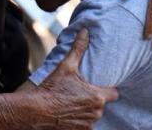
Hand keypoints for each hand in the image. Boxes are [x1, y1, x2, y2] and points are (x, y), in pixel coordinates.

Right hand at [0, 28, 117, 129]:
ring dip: (86, 110)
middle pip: (102, 104)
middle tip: (80, 91)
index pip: (114, 93)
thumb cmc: (53, 88)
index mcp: (97, 96)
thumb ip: (78, 48)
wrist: (37, 110)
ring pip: (93, 114)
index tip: (99, 85)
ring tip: (73, 102)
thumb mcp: (66, 66)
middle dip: (93, 98)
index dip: (108, 88)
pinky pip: (84, 124)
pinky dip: (79, 119)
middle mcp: (96, 112)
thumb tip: (85, 31)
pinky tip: (68, 112)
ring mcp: (88, 124)